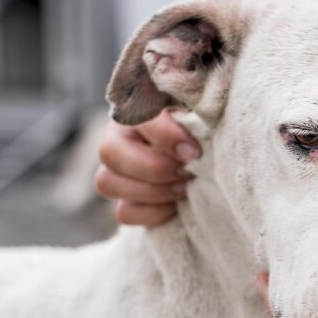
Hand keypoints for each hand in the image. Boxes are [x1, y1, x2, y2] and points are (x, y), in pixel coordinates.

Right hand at [95, 110, 199, 225]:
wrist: (210, 159)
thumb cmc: (206, 129)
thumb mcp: (202, 111)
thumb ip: (195, 103)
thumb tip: (193, 116)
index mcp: (136, 107)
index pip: (132, 115)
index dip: (163, 136)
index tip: (194, 152)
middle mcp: (118, 137)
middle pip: (109, 152)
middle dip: (154, 168)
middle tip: (187, 173)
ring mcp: (116, 171)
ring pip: (107, 183)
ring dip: (152, 191)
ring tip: (184, 189)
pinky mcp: (125, 201)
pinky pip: (123, 212)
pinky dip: (152, 213)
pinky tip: (176, 206)